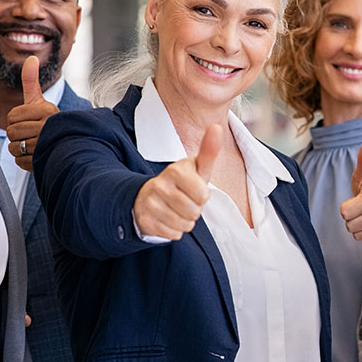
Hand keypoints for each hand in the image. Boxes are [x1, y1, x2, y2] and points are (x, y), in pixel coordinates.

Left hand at [6, 56, 58, 171]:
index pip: (12, 116)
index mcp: (47, 110)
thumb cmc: (49, 121)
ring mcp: (48, 144)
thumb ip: (31, 80)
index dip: (15, 119)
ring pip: (15, 148)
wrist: (69, 142)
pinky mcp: (46, 160)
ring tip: (33, 144)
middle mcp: (49, 127)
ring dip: (19, 148)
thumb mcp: (39, 101)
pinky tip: (36, 155)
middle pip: (12, 132)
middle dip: (16, 134)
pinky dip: (24, 160)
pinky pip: (21, 162)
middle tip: (30, 133)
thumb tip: (31, 57)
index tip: (28, 120)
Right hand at [133, 124, 220, 239]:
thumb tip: (216, 127)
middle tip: (186, 200)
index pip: (203, 195)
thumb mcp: (198, 168)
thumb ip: (209, 150)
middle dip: (194, 209)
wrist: (151, 196)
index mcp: (175, 171)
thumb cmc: (183, 182)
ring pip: (184, 224)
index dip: (203, 196)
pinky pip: (173, 234)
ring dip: (186, 221)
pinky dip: (175, 230)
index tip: (194, 189)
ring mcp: (150, 203)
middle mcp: (159, 185)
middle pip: (194, 211)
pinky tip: (168, 218)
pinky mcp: (145, 220)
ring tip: (178, 209)